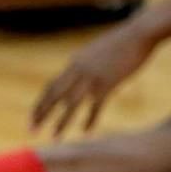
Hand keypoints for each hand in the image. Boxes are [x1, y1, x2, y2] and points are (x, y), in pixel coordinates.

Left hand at [30, 25, 151, 139]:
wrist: (139, 33)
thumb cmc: (120, 43)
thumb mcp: (95, 53)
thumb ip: (84, 64)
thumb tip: (78, 74)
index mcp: (74, 63)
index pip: (51, 86)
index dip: (41, 103)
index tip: (33, 117)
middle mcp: (78, 70)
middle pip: (54, 95)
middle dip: (41, 114)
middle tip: (31, 130)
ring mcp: (92, 76)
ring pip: (71, 103)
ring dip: (61, 122)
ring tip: (53, 138)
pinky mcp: (108, 82)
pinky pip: (96, 105)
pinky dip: (90, 119)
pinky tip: (86, 131)